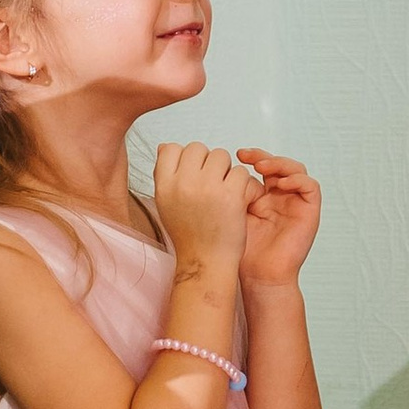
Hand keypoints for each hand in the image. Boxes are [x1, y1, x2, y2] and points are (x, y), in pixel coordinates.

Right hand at [150, 142, 254, 275]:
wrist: (205, 262)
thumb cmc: (189, 235)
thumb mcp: (167, 203)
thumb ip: (166, 174)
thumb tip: (166, 146)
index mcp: (164, 185)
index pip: (172, 148)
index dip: (185, 158)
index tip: (193, 175)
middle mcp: (183, 183)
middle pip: (199, 148)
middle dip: (208, 163)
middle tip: (212, 185)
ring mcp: (207, 187)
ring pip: (222, 156)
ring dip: (227, 171)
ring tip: (224, 193)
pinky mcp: (230, 195)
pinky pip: (240, 172)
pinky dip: (244, 186)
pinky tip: (240, 201)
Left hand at [238, 149, 320, 291]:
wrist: (259, 276)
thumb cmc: (244, 252)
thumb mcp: (233, 215)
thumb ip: (234, 192)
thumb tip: (224, 168)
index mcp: (264, 196)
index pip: (263, 166)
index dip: (252, 157)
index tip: (234, 156)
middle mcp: (282, 197)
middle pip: (279, 164)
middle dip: (263, 156)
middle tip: (245, 156)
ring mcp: (297, 203)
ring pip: (296, 170)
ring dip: (280, 164)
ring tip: (262, 167)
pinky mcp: (310, 212)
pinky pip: (311, 187)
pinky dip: (298, 180)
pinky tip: (281, 184)